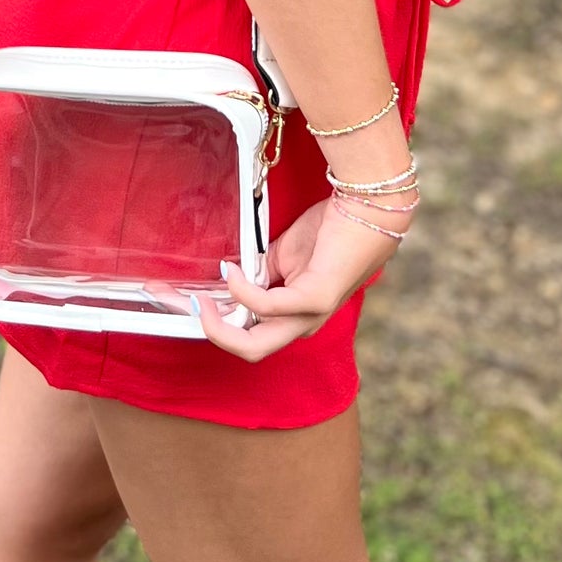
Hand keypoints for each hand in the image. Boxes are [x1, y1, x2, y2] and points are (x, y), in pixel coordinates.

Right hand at [190, 195, 409, 361]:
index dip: (221, 325)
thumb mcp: (285, 255)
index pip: (253, 336)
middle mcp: (306, 324)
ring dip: (221, 322)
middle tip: (195, 306)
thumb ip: (261, 273)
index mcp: (298, 316)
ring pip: (256, 345)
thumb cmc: (332, 230)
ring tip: (204, 295)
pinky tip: (233, 272)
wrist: (366, 209)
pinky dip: (242, 291)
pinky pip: (267, 307)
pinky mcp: (315, 299)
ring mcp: (312, 315)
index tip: (194, 302)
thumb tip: (234, 279)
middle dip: (215, 333)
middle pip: (251, 352)